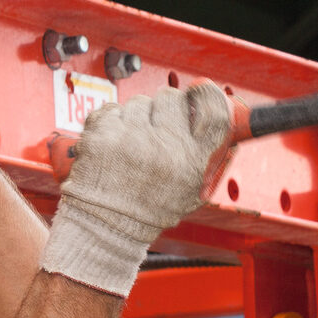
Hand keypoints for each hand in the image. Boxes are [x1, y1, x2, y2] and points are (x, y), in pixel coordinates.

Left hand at [42, 82, 230, 295]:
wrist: (106, 225)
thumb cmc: (149, 210)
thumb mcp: (192, 190)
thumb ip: (204, 157)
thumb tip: (209, 118)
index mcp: (193, 161)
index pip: (214, 111)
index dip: (206, 95)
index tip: (198, 92)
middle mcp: (166, 147)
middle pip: (172, 97)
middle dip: (163, 106)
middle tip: (156, 124)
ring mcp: (132, 139)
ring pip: (139, 102)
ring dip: (136, 116)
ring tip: (131, 143)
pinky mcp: (104, 135)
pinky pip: (112, 110)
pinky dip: (111, 122)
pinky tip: (113, 143)